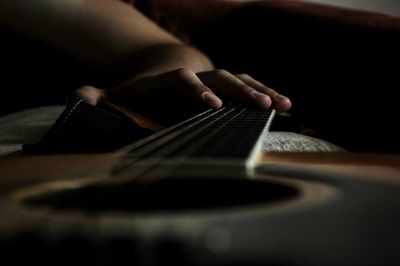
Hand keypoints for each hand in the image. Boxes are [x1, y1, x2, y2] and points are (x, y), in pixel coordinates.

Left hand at [71, 68, 291, 123]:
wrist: (164, 66)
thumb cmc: (142, 88)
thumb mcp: (117, 92)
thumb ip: (96, 96)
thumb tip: (75, 98)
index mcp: (170, 80)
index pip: (184, 82)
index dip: (197, 92)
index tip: (213, 106)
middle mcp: (197, 75)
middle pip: (221, 78)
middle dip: (241, 91)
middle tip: (260, 106)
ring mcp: (215, 78)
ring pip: (242, 80)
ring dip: (263, 91)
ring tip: (285, 105)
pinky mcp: (228, 84)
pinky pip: (251, 85)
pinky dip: (268, 93)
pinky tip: (287, 106)